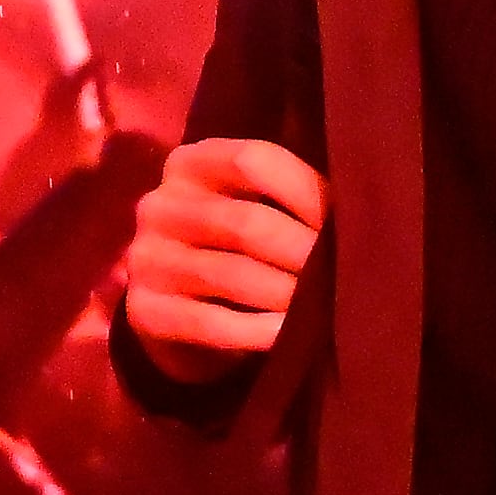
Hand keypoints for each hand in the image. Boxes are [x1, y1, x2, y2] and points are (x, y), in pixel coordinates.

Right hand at [123, 137, 327, 371]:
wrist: (176, 310)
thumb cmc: (234, 248)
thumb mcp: (253, 208)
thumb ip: (290, 199)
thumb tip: (352, 218)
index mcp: (189, 163)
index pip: (252, 160)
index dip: (305, 191)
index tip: (341, 223)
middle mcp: (158, 204)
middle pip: (245, 223)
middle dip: (302, 253)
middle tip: (339, 275)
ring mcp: (145, 258)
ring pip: (231, 275)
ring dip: (286, 295)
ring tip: (322, 307)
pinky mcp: (143, 310)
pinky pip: (210, 322)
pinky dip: (257, 331)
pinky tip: (287, 335)